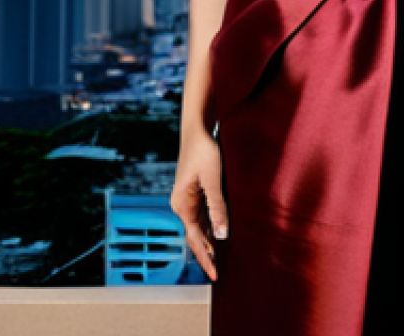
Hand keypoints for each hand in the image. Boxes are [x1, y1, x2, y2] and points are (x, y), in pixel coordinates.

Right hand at [171, 128, 228, 280]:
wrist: (198, 129)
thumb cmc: (205, 151)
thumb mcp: (213, 179)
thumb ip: (218, 207)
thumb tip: (222, 235)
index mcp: (182, 204)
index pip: (195, 239)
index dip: (206, 257)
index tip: (215, 275)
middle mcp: (182, 204)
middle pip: (195, 236)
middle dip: (206, 254)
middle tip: (218, 273)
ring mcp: (187, 199)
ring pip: (199, 226)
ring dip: (209, 241)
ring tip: (221, 260)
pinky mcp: (195, 192)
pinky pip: (202, 215)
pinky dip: (211, 227)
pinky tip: (220, 234)